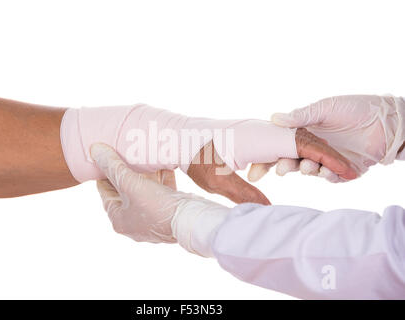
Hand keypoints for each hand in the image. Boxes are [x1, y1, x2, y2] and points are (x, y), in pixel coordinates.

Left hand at [92, 143, 186, 242]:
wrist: (191, 220)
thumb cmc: (156, 206)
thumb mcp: (130, 183)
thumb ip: (113, 166)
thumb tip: (94, 149)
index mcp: (119, 220)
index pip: (105, 192)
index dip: (104, 172)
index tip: (105, 156)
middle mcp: (134, 223)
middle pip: (125, 191)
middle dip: (127, 171)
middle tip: (126, 152)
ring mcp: (153, 219)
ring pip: (144, 191)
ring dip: (145, 174)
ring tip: (144, 155)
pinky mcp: (169, 213)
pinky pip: (161, 192)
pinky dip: (161, 179)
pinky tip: (163, 163)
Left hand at [188, 128, 356, 202]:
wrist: (179, 137)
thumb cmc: (195, 157)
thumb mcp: (218, 181)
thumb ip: (245, 195)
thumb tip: (268, 212)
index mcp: (258, 138)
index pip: (302, 144)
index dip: (327, 158)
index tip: (347, 171)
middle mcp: (263, 129)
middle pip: (304, 139)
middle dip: (327, 156)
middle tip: (348, 173)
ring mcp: (259, 129)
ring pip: (294, 140)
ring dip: (311, 155)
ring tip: (330, 171)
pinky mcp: (255, 133)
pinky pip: (281, 141)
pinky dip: (295, 153)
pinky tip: (298, 167)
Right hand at [248, 95, 403, 181]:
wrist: (387, 119)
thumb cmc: (356, 108)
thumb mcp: (325, 108)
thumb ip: (300, 116)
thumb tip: (273, 118)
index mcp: (304, 133)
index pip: (281, 146)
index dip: (267, 157)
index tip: (254, 167)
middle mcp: (312, 148)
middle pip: (291, 161)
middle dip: (283, 166)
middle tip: (280, 168)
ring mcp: (327, 160)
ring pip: (309, 170)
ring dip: (305, 169)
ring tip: (306, 167)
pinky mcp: (343, 170)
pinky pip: (330, 177)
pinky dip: (327, 175)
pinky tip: (326, 170)